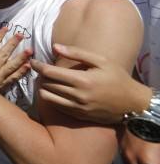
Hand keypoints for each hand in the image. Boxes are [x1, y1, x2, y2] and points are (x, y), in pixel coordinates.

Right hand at [0, 26, 31, 91]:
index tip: (6, 28)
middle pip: (5, 53)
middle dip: (13, 43)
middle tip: (21, 34)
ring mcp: (0, 76)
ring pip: (12, 65)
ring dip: (22, 57)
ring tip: (30, 50)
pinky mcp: (4, 85)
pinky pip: (14, 77)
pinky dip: (22, 72)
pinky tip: (28, 66)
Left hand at [31, 43, 151, 123]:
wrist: (132, 103)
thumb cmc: (117, 78)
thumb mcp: (101, 61)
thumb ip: (77, 53)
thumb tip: (55, 47)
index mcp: (82, 80)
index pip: (50, 73)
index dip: (38, 66)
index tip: (32, 61)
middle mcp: (78, 96)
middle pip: (47, 84)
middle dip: (40, 76)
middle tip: (39, 69)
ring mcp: (78, 108)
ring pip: (48, 97)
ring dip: (43, 87)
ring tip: (45, 80)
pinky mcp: (79, 116)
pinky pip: (57, 107)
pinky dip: (51, 98)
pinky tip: (53, 91)